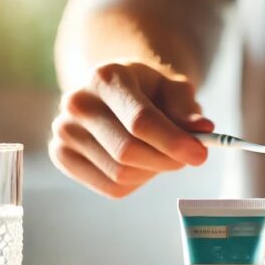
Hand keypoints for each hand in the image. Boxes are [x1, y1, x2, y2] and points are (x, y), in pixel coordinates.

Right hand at [50, 62, 213, 197]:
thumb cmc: (149, 92)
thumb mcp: (173, 89)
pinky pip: (110, 187)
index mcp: (105, 77)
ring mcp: (64, 130)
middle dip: (166, 161)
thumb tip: (204, 129)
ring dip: (153, 171)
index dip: (173, 142)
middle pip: (128, 151)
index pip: (140, 120)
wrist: (114, 94)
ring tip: (161, 154)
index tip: (201, 154)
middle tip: (189, 158)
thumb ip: (187, 108)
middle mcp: (78, 102)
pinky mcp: (61, 155)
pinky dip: (136, 182)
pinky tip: (140, 163)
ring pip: (120, 174)